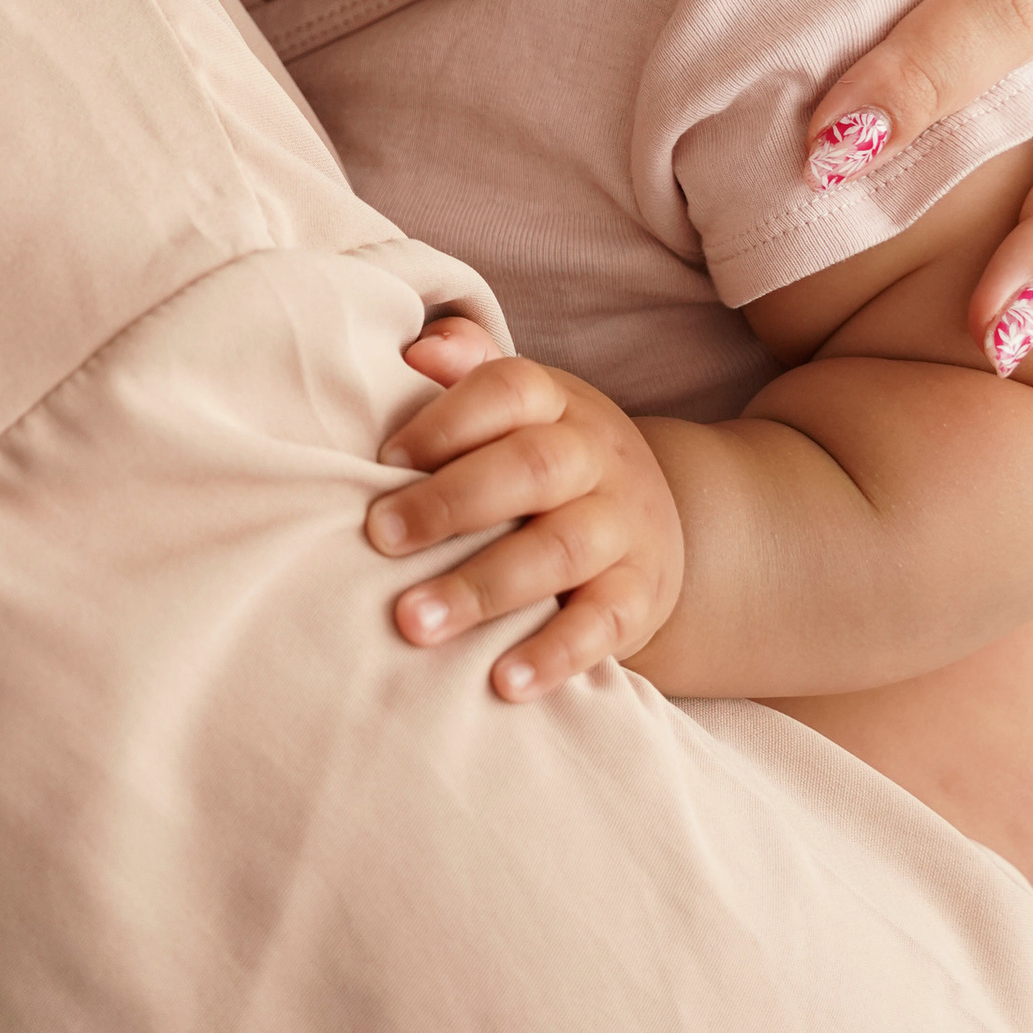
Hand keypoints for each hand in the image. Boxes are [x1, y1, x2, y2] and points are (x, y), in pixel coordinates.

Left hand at [369, 320, 682, 692]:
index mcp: (555, 403)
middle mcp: (597, 457)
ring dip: (484, 587)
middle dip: (452, 502)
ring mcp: (625, 527)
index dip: (446, 419)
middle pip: (534, 467)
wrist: (653, 521)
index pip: (509, 389)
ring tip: (415, 623)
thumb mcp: (515, 410)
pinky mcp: (642, 595)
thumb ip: (466, 372)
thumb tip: (416, 348)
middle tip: (379, 538)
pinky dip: (554, 655)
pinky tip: (502, 683)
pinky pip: (604, 624)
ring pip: (561, 551)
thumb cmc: (542, 463)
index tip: (383, 460)